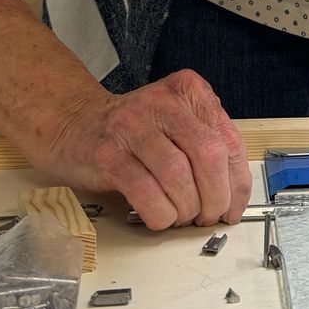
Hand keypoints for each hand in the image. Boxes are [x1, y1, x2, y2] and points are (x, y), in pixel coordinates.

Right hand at [39, 70, 251, 228]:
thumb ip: (207, 148)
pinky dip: (160, 213)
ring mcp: (132, 125)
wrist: (71, 122)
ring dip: (185, 208)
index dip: (236, 184)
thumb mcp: (177, 125)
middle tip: (207, 216)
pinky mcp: (108, 153)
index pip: (229, 141)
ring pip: (178, 176)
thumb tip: (233, 197)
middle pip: (208, 156)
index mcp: (189, 91)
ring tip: (181, 216)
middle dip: (214, 198)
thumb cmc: (132, 131)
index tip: (232, 208)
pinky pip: (145, 191)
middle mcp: (163, 102)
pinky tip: (160, 217)